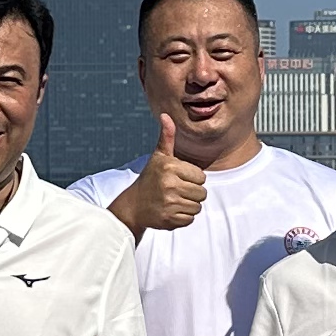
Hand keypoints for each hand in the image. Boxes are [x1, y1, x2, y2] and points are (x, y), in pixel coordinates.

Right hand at [122, 114, 206, 233]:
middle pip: (202, 193)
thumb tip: (166, 115)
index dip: (192, 178)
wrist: (133, 205)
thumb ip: (167, 137)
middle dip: (192, 193)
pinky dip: (183, 217)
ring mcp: (170, 203)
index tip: (178, 178)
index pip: (201, 177)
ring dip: (188, 205)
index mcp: (171, 167)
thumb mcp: (158, 157)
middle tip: (175, 191)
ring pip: (197, 207)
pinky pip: (190, 219)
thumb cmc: (150, 178)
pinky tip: (171, 211)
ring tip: (173, 200)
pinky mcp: (169, 219)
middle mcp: (170, 184)